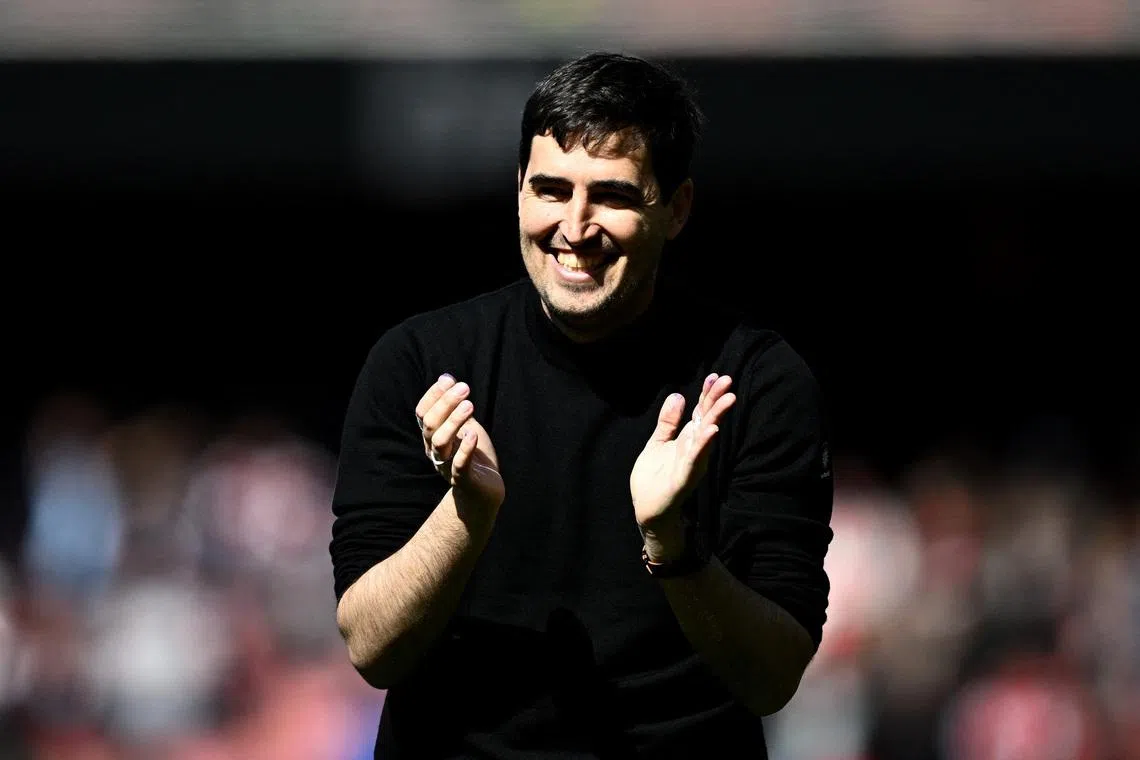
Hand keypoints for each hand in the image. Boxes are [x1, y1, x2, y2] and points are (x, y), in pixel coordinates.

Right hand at [415, 374, 505, 511]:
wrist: (485, 492)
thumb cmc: (474, 456)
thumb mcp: (465, 426)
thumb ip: (455, 407)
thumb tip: (447, 377)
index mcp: (432, 437)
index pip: (422, 413)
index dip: (433, 395)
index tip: (449, 380)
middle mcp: (434, 450)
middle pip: (429, 424)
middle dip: (445, 403)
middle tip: (465, 388)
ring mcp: (447, 465)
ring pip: (440, 442)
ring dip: (453, 421)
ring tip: (470, 405)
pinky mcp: (463, 480)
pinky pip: (458, 465)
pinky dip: (465, 449)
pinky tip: (473, 434)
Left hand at [630, 374, 735, 544]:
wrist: (646, 510)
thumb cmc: (653, 478)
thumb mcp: (658, 442)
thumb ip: (668, 422)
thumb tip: (678, 395)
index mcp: (687, 440)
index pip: (700, 413)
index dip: (707, 395)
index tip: (716, 376)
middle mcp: (694, 449)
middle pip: (707, 420)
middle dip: (717, 401)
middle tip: (728, 381)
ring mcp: (690, 463)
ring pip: (706, 438)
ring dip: (716, 418)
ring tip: (727, 399)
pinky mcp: (683, 478)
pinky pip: (695, 459)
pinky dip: (703, 445)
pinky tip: (710, 431)